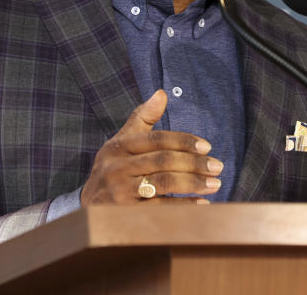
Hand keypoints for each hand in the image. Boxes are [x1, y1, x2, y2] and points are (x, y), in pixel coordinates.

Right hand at [80, 90, 223, 204]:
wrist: (88, 210)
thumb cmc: (114, 170)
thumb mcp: (123, 142)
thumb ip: (143, 118)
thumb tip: (162, 93)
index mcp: (119, 146)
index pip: (156, 139)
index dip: (183, 141)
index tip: (207, 147)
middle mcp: (116, 167)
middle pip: (163, 160)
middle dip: (194, 163)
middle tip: (218, 167)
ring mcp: (119, 191)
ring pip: (163, 183)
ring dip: (193, 183)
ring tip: (215, 184)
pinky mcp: (124, 213)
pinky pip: (160, 208)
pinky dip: (184, 206)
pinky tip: (201, 205)